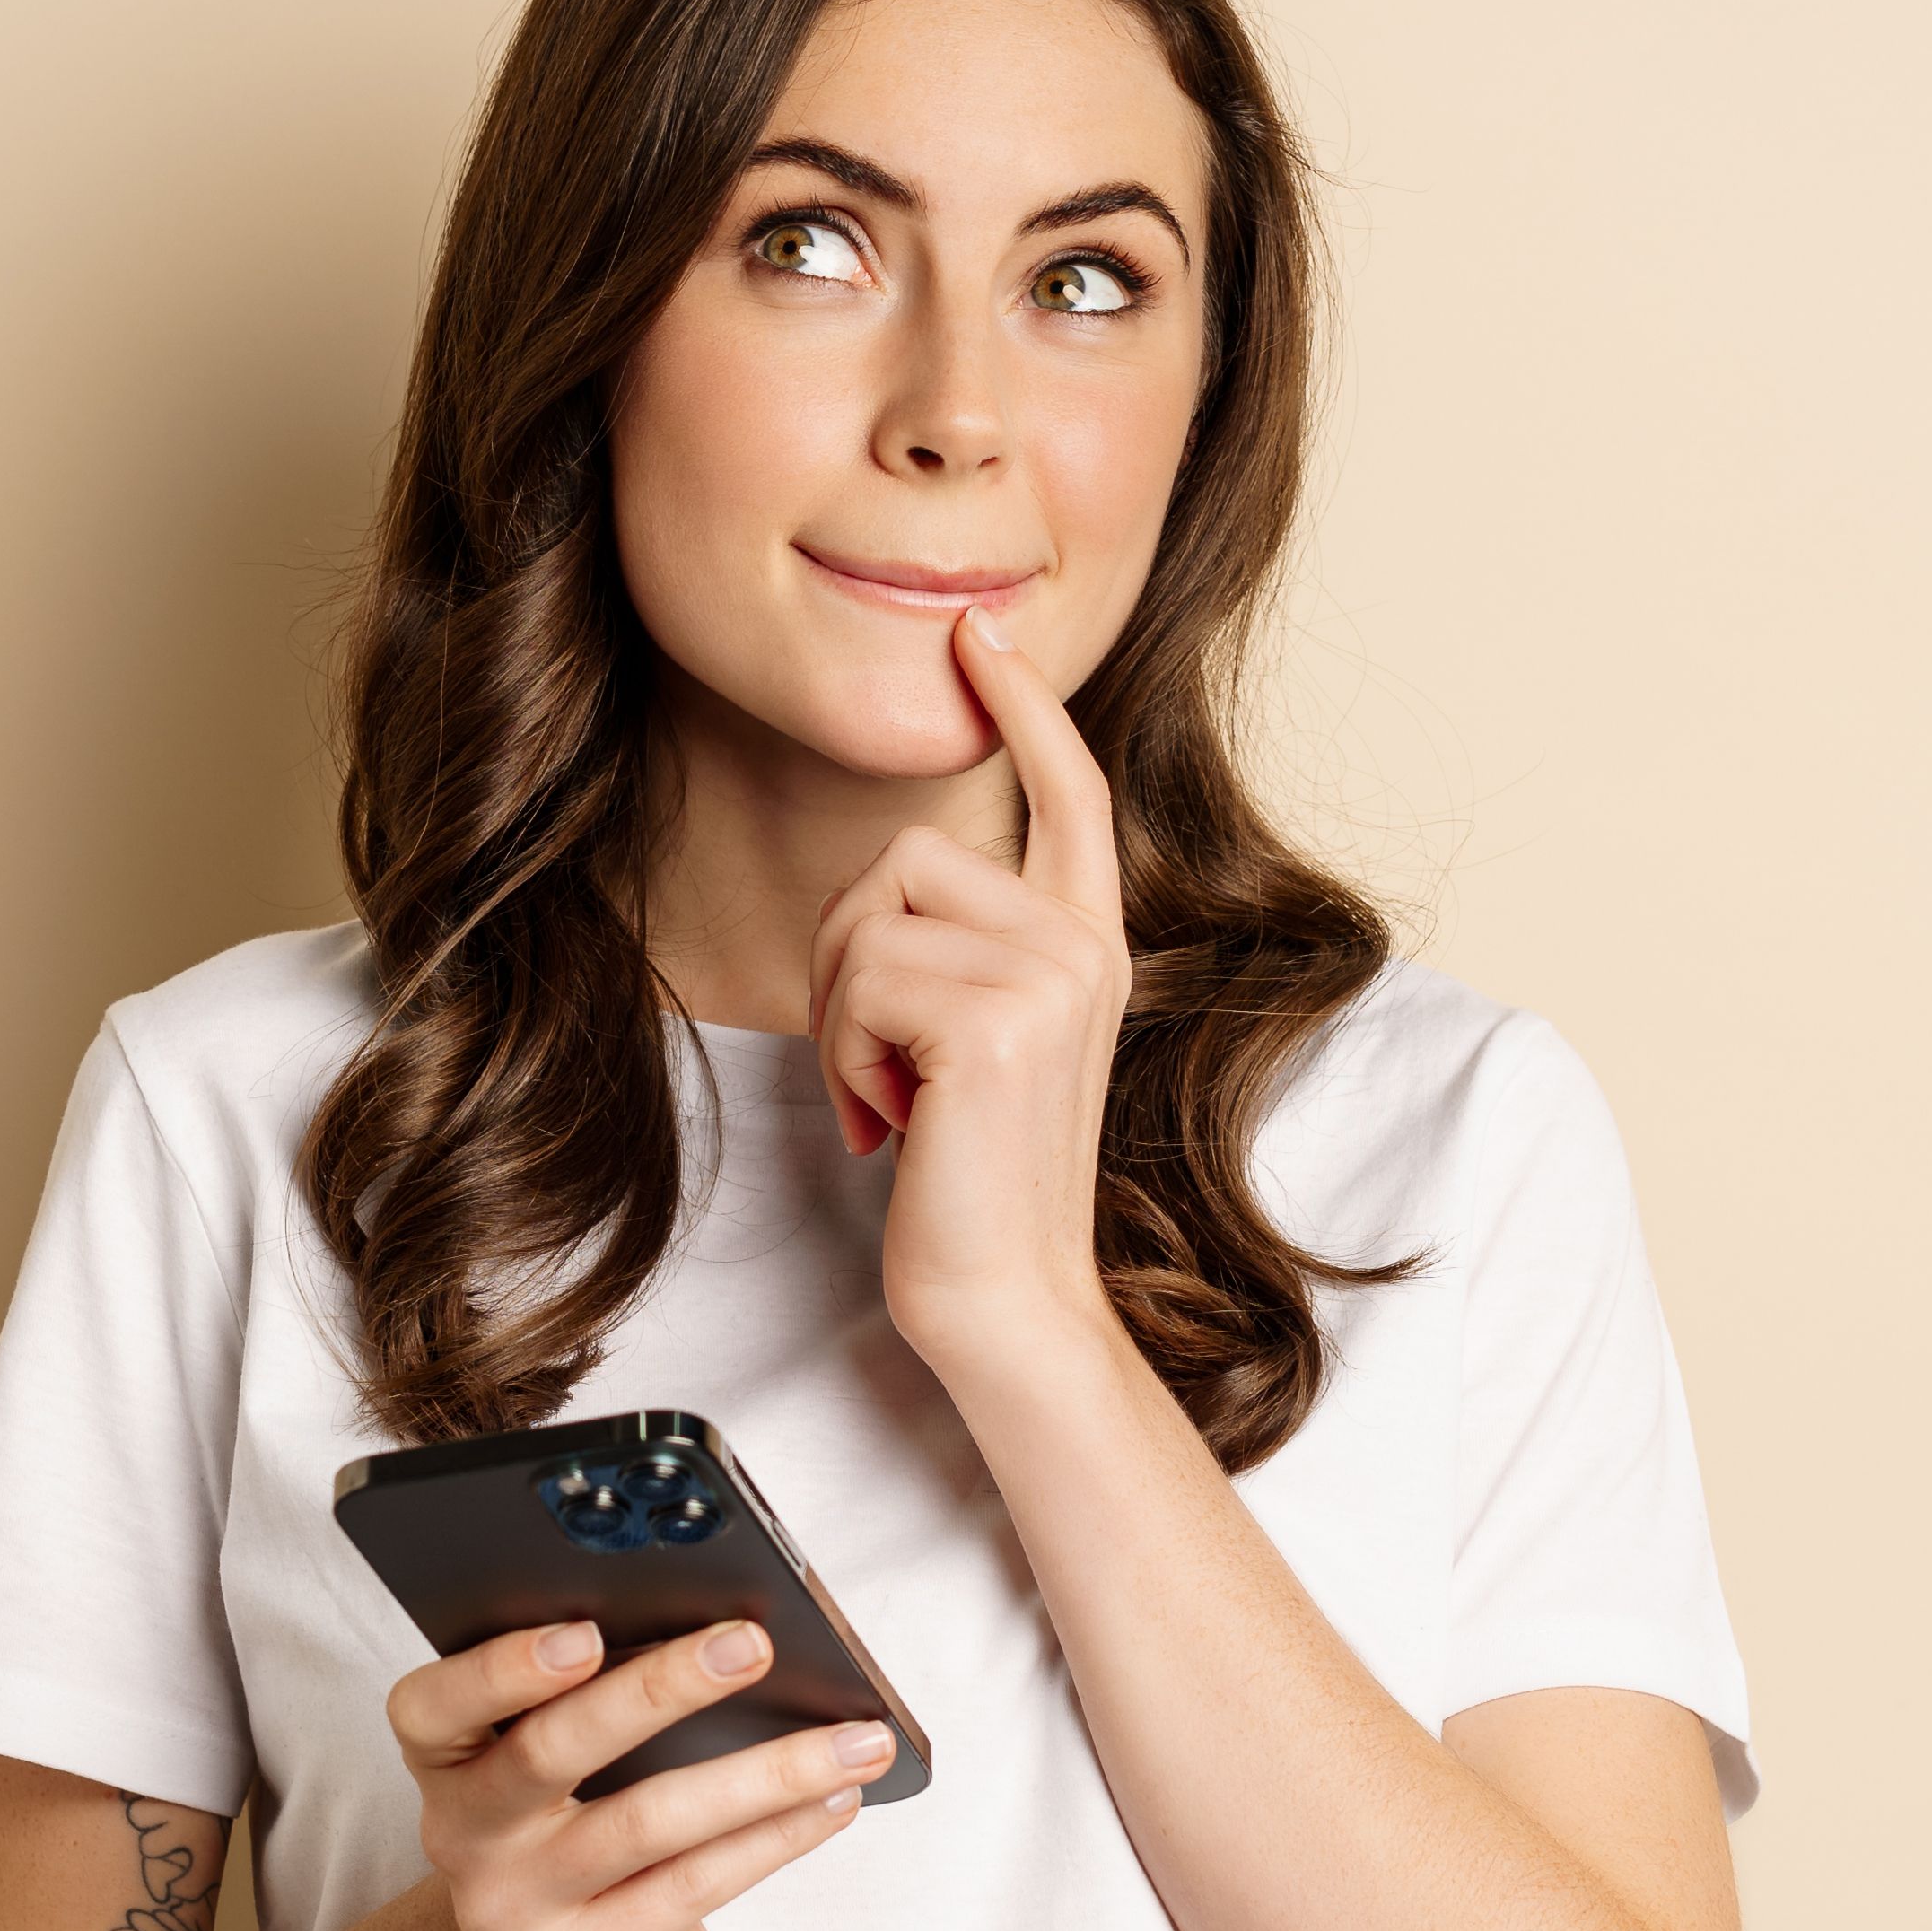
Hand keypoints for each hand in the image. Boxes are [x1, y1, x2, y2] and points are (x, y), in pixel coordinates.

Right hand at [377, 1617, 893, 1930]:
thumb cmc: (577, 1818)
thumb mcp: (555, 1760)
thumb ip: (591, 1698)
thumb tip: (722, 1635)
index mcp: (444, 1760)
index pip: (432, 1707)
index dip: (502, 1669)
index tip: (587, 1632)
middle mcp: (463, 1838)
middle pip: (550, 1753)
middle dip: (660, 1691)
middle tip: (751, 1645)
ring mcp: (518, 1912)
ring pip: (649, 1823)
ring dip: (765, 1773)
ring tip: (854, 1741)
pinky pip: (695, 1885)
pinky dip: (776, 1836)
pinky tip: (833, 1800)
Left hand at [809, 602, 1131, 1385]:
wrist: (1005, 1297)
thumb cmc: (972, 1178)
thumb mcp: (986, 1036)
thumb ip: (974, 944)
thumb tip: (902, 870)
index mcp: (1089, 941)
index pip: (1070, 789)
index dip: (1023, 704)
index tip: (977, 633)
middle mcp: (1083, 946)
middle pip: (907, 858)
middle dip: (850, 957)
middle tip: (881, 1065)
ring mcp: (1049, 980)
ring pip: (870, 919)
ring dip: (842, 1017)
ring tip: (892, 1097)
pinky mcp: (996, 1025)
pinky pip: (860, 982)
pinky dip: (845, 1059)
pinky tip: (893, 1123)